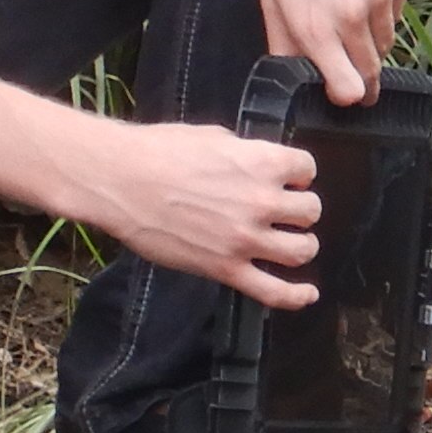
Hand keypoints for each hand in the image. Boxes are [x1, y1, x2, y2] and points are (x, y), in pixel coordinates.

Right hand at [79, 119, 321, 306]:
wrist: (121, 181)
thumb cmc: (159, 151)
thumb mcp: (212, 136)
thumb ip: (244, 152)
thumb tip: (253, 162)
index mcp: (261, 163)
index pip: (307, 169)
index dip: (299, 174)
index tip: (290, 179)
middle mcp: (262, 202)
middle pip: (310, 211)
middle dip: (301, 209)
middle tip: (286, 212)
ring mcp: (245, 239)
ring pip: (302, 250)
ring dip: (302, 244)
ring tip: (291, 242)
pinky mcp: (226, 269)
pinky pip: (273, 291)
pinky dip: (296, 296)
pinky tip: (308, 294)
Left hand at [258, 0, 412, 106]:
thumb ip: (283, 36)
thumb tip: (291, 70)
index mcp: (313, 26)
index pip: (346, 89)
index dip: (345, 94)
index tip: (342, 88)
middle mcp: (351, 18)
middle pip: (370, 70)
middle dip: (361, 71)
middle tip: (352, 62)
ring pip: (385, 40)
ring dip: (371, 35)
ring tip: (350, 5)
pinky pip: (396, 10)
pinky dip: (384, 5)